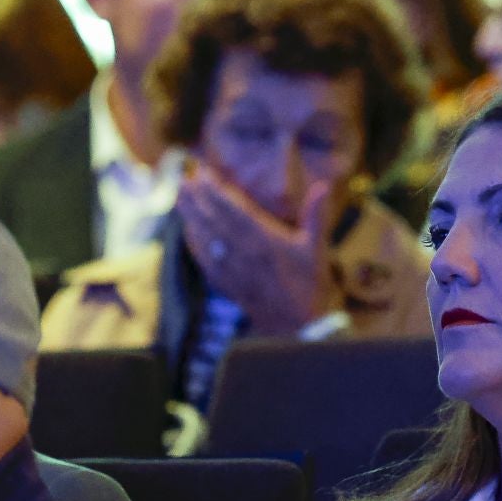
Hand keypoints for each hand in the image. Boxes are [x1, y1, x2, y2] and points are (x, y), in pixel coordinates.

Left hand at [175, 162, 342, 335]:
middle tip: (182, 179)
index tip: (203, 173)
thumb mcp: (316, 249)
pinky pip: (204, 259)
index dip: (215, 190)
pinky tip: (188, 231)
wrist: (296, 327)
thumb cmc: (309, 285)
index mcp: (265, 241)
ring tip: (179, 197)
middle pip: (213, 220)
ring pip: (205, 238)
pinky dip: (194, 243)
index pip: (233, 210)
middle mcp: (244, 253)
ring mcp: (232, 269)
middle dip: (196, 199)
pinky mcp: (226, 283)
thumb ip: (316, 216)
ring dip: (190, 217)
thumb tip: (323, 185)